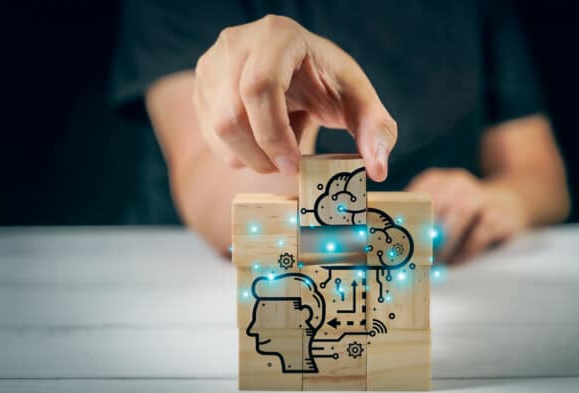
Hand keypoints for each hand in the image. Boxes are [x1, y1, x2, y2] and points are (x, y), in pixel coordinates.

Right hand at [193, 14, 396, 179]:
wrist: (299, 72)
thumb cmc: (329, 84)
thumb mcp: (359, 101)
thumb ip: (377, 131)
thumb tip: (377, 169)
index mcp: (278, 36)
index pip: (259, 86)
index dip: (274, 134)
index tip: (294, 165)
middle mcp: (237, 43)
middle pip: (231, 115)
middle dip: (262, 155)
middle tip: (289, 167)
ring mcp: (212, 64)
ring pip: (217, 129)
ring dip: (251, 157)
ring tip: (280, 146)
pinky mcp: (201, 86)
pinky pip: (210, 135)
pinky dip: (238, 152)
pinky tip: (261, 138)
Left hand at [407, 168, 529, 263]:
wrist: (511, 202)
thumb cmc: (465, 216)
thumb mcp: (441, 212)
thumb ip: (419, 225)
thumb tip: (397, 246)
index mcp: (437, 181)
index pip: (415, 196)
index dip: (406, 219)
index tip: (398, 240)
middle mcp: (458, 183)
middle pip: (437, 201)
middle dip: (425, 231)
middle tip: (416, 255)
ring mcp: (482, 196)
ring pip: (461, 211)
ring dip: (445, 241)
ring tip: (437, 262)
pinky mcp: (501, 215)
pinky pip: (481, 231)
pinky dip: (466, 249)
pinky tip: (457, 261)